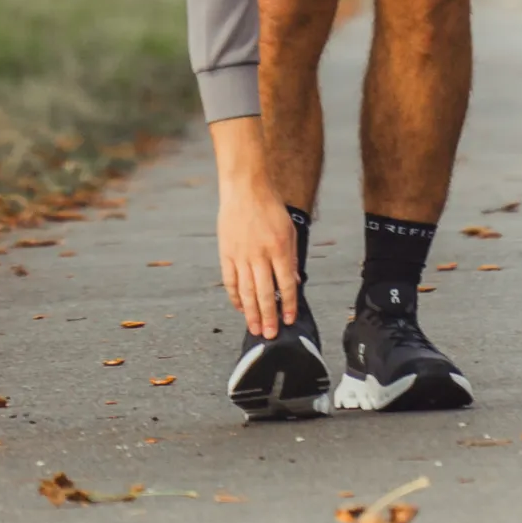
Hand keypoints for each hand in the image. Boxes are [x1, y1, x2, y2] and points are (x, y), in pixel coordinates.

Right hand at [209, 117, 297, 338]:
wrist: (245, 187)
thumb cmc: (270, 207)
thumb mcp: (289, 230)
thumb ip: (292, 258)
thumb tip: (294, 283)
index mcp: (279, 249)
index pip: (286, 285)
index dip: (288, 305)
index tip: (289, 321)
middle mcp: (260, 254)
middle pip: (265, 293)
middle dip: (269, 317)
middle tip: (270, 335)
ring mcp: (241, 254)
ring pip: (246, 291)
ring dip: (251, 312)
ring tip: (254, 328)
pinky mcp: (226, 252)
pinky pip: (230, 280)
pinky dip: (234, 296)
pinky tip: (239, 307)